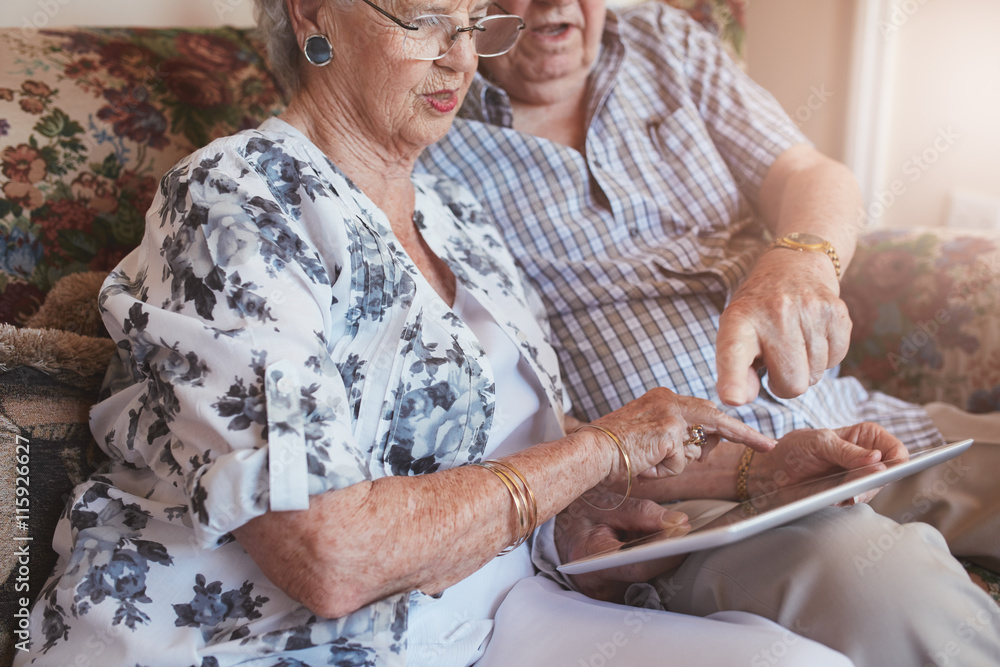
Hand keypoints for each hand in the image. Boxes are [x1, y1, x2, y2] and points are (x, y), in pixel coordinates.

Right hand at [554, 493, 689, 601]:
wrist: (558, 528)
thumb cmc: (580, 513)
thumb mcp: (607, 504)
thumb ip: (643, 513)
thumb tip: (680, 523)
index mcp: (589, 557)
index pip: (637, 564)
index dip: (666, 553)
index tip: (686, 537)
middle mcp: (595, 583)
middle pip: (645, 575)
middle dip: (667, 554)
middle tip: (685, 533)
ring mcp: (603, 593)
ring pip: (645, 580)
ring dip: (658, 559)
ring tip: (669, 537)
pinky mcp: (612, 594)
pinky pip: (639, 582)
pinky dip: (648, 565)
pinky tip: (653, 548)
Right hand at [586, 387, 775, 481]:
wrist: (590, 451)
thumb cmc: (611, 449)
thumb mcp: (648, 436)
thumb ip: (677, 437)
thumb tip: (703, 448)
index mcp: (663, 399)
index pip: (705, 410)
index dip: (732, 425)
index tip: (757, 435)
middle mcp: (670, 401)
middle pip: (717, 420)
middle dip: (745, 436)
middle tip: (768, 446)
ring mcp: (672, 416)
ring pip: (696, 449)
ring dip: (677, 463)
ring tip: (647, 460)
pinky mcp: (670, 434)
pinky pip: (681, 465)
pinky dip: (665, 472)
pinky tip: (645, 464)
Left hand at [715, 249, 851, 405]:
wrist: (793, 265)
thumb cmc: (759, 311)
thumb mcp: (736, 333)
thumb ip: (735, 369)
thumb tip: (741, 398)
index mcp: (739, 320)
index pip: (734, 354)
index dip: (733, 380)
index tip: (732, 397)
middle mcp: (774, 312)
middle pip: (792, 384)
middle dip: (785, 382)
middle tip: (777, 359)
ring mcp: (809, 310)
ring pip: (815, 376)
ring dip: (805, 368)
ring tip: (793, 342)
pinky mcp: (836, 311)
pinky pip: (836, 360)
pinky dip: (825, 356)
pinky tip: (812, 336)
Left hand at [749, 422, 907, 502]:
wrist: (774, 470)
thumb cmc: (796, 448)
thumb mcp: (819, 443)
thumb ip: (847, 451)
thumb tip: (878, 459)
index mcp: (866, 437)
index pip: (897, 449)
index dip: (897, 461)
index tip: (885, 471)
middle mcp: (867, 457)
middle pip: (890, 474)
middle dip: (875, 482)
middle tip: (857, 486)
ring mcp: (858, 477)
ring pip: (874, 490)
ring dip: (860, 493)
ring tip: (843, 491)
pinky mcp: (847, 493)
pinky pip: (858, 500)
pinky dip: (848, 500)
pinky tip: (837, 496)